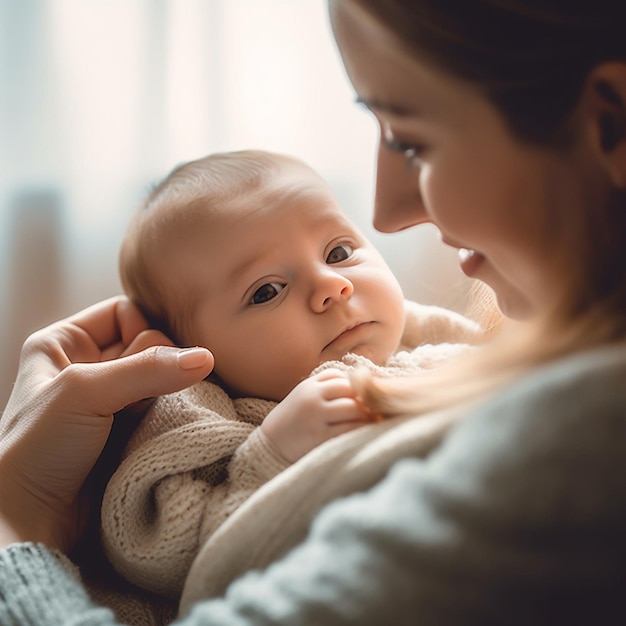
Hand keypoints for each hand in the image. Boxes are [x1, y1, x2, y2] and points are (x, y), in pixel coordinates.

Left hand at [0, 296, 213, 551]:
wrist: (31, 521)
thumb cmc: (37, 447)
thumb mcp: (85, 392)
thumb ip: (147, 369)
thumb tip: (205, 357)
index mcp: (64, 342)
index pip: (125, 311)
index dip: (142, 330)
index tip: (141, 361)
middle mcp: (88, 365)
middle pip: (149, 344)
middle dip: (155, 368)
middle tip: (137, 399)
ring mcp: (110, 399)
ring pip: (161, 377)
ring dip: (165, 394)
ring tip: (148, 417)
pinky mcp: (128, 428)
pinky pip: (164, 406)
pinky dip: (170, 414)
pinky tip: (160, 427)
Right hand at [261, 368, 374, 462]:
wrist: (271, 445)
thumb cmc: (295, 419)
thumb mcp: (305, 395)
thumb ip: (327, 387)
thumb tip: (365, 382)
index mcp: (309, 386)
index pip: (340, 377)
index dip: (354, 386)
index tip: (362, 397)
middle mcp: (312, 398)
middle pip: (350, 389)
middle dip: (365, 399)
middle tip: (375, 409)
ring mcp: (316, 417)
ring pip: (354, 408)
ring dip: (367, 414)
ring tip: (372, 421)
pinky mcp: (321, 437)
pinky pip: (350, 429)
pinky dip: (361, 429)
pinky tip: (364, 433)